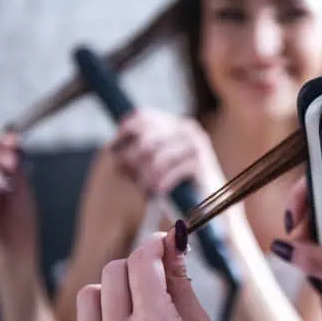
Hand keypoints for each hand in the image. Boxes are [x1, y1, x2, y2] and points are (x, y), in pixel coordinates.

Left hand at [76, 223, 244, 320]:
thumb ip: (181, 282)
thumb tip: (173, 242)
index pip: (142, 262)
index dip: (156, 245)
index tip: (165, 243)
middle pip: (113, 271)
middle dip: (138, 267)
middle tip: (159, 277)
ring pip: (90, 296)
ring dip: (115, 292)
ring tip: (140, 308)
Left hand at [110, 109, 225, 196]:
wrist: (210, 203)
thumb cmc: (177, 182)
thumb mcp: (155, 162)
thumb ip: (138, 150)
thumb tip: (111, 145)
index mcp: (176, 124)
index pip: (144, 117)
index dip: (125, 132)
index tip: (114, 149)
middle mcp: (188, 129)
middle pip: (147, 138)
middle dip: (133, 158)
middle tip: (128, 173)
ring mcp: (196, 145)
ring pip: (157, 159)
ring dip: (146, 176)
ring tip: (144, 187)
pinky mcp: (202, 164)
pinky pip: (170, 173)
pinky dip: (161, 184)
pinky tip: (158, 191)